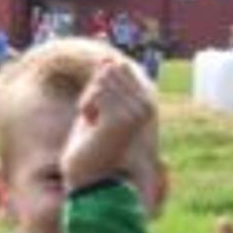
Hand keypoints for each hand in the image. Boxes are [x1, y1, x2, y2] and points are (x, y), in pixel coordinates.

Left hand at [57, 55, 156, 194]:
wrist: (88, 175)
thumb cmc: (91, 141)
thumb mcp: (99, 104)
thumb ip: (106, 81)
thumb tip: (106, 57)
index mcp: (146, 102)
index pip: (118, 67)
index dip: (100, 86)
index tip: (102, 112)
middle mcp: (146, 106)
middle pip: (109, 71)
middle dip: (94, 92)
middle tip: (96, 120)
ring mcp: (135, 113)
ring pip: (101, 81)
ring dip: (90, 101)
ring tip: (95, 125)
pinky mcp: (121, 120)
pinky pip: (96, 93)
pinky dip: (86, 107)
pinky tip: (92, 126)